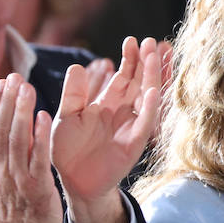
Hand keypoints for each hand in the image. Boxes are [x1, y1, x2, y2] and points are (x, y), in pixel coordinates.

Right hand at [0, 74, 61, 222]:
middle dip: (7, 101)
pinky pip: (38, 157)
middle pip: (0, 129)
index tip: (1, 84)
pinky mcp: (37, 186)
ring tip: (27, 88)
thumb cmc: (6, 208)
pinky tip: (43, 116)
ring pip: (17, 139)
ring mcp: (17, 178)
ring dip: (22, 111)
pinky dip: (40, 136)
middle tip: (14, 78)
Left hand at [52, 36, 162, 222]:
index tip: (133, 40)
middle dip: (146, 63)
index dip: (129, 60)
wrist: (74, 183)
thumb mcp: (67, 117)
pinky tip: (151, 92)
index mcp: (107, 105)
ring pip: (147, 98)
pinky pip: (144, 124)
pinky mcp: (133, 144)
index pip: (123, 77)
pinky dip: (149, 108)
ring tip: (156, 57)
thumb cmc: (69, 150)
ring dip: (152, 78)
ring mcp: (131, 128)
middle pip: (139, 83)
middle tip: (151, 41)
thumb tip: (78, 66)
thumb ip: (73, 94)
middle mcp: (123, 113)